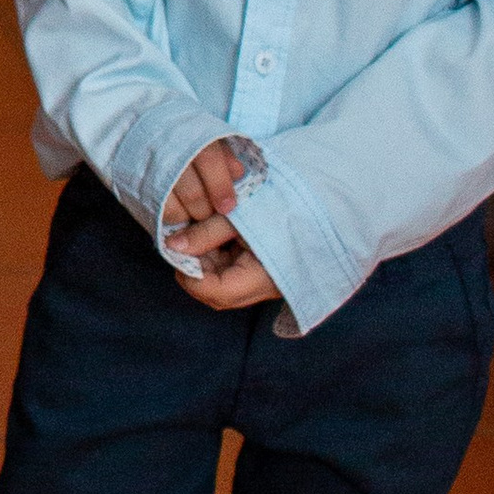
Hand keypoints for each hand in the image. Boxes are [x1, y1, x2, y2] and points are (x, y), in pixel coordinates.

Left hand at [162, 143, 282, 310]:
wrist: (322, 201)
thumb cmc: (281, 204)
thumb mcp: (238, 215)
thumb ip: (205, 232)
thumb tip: (172, 246)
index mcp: (262, 278)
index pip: (215, 292)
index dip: (191, 276)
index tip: (177, 251)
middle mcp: (265, 288)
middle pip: (217, 292)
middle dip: (196, 269)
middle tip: (186, 239)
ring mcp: (266, 282)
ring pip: (223, 284)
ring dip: (207, 262)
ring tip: (202, 232)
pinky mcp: (265, 271)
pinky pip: (234, 273)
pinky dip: (220, 257)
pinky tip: (216, 234)